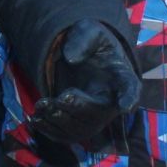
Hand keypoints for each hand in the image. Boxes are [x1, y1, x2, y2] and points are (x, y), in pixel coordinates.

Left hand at [32, 20, 139, 148]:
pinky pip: (66, 136)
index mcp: (121, 77)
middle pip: (99, 113)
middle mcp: (111, 102)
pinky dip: (50, 130)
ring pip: (81, 129)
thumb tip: (70, 58)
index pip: (130, 88)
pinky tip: (36, 118)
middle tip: (59, 98)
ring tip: (41, 105)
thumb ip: (82, 39)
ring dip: (59, 120)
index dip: (129, 98)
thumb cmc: (90, 45)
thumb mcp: (88, 31)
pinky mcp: (77, 126)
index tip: (125, 106)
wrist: (79, 61)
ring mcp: (94, 117)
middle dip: (78, 108)